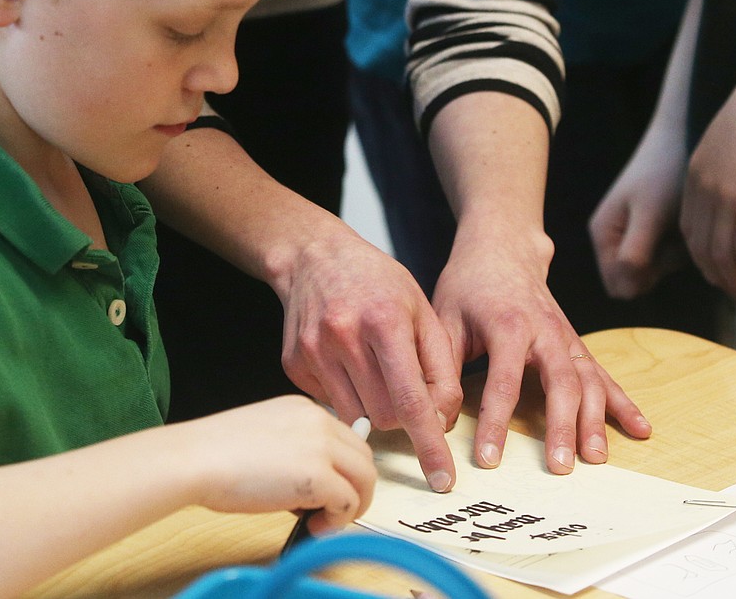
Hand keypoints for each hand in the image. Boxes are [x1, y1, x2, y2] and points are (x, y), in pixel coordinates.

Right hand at [179, 396, 375, 533]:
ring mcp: (321, 446)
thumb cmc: (216, 452)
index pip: (346, 438)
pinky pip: (349, 502)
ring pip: (365, 478)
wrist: (197, 458)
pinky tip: (314, 526)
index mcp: (304, 409)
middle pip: (364, 456)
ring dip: (351, 506)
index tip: (332, 489)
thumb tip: (315, 484)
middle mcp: (318, 421)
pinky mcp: (318, 475)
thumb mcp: (266, 436)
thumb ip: (295, 450)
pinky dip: (338, 521)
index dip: (343, 469)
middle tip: (332, 510)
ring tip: (323, 521)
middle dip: (356, 488)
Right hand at [275, 224, 463, 493]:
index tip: (442, 479)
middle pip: (386, 416)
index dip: (430, 444)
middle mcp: (345, 337)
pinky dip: (346, 394)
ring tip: (373, 368)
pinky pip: (329, 405)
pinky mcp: (292, 364)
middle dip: (403, 414)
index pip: (412, 400)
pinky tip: (345, 361)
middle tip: (404, 385)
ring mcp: (314, 352)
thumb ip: (440, 364)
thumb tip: (442, 420)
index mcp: (385, 320)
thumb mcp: (421, 308)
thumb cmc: (376, 281)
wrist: (314, 256)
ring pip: (357, 418)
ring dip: (374, 406)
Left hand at [432, 226, 650, 476]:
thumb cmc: (469, 285)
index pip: (503, 380)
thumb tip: (434, 417)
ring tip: (597, 459)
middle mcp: (544, 330)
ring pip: (588, 380)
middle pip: (560, 381)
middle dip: (562, 426)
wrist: (502, 247)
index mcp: (507, 323)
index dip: (497, 423)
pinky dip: (624, 403)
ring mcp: (566, 337)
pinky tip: (640, 429)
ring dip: (595, 420)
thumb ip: (441, 367)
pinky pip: (604, 374)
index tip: (490, 459)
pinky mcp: (576, 343)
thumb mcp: (445, 317)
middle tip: (561, 468)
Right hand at [590, 119, 689, 299]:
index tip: (661, 249)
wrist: (682, 137)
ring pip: (653, 270)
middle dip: (660, 266)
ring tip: (679, 222)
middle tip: (673, 234)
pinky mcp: (650, 229)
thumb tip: (624, 293)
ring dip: (672, 255)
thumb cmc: (664, 174)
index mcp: (603, 234)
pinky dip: (678, 244)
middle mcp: (612, 237)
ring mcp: (632, 233)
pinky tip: (682, 220)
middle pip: (637, 280)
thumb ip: (634, 254)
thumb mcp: (649, 215)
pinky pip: (664, 254)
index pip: (619, 286)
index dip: (644, 278)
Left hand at [680, 51, 735, 299]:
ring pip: (722, 257)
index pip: (689, 228)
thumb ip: (730, 162)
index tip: (720, 268)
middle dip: (717, 275)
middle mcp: (702, 190)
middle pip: (701, 249)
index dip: (702, 254)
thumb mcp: (734, 137)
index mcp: (695, 174)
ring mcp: (724, 198)